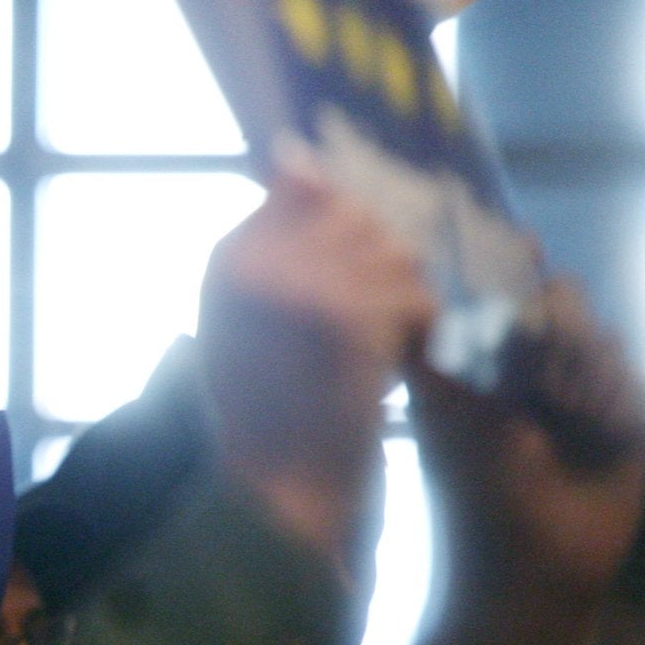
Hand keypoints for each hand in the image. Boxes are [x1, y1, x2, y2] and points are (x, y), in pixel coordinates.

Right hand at [198, 163, 434, 564]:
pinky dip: (417, 337)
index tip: (338, 290)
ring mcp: (302, 284)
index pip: (306, 191)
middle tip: (358, 330)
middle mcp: (257, 259)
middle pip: (358, 219)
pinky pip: (414, 298)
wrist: (278, 490)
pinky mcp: (351, 318)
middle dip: (376, 268)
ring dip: (402, 302)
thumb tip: (298, 153)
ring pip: (395, 255)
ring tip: (370, 351)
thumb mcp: (249, 314)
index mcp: (226, 257)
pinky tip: (386, 368)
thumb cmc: (267, 410)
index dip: (340, 234)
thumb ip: (274, 234)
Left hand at [409, 279, 644, 644]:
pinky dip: (625, 407)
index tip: (529, 252)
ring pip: (608, 341)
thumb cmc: (476, 496)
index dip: (515, 269)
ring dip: (595, 377)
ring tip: (575, 424)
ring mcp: (575, 392)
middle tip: (547, 389)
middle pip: (565, 302)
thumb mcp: (460, 418)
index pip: (499, 287)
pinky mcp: (619, 423)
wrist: (530, 572)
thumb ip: (470, 348)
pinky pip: (641, 384)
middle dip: (566, 334)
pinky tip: (605, 440)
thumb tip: (470, 286)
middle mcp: (524, 367)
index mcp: (472, 358)